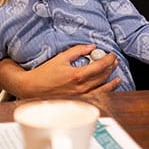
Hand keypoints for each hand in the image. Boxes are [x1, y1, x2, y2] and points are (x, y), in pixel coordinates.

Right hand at [0, 44, 120, 97]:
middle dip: (111, 67)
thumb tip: (91, 46)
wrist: (32, 89)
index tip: (111, 54)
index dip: (108, 59)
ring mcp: (80, 96)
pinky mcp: (78, 102)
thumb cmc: (44, 73)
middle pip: (102, 77)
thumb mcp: (61, 57)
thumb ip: (78, 51)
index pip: (100, 66)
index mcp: (77, 75)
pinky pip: (95, 97)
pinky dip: (104, 92)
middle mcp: (81, 87)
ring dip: (111, 81)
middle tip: (114, 61)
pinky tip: (107, 89)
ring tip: (116, 76)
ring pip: (102, 89)